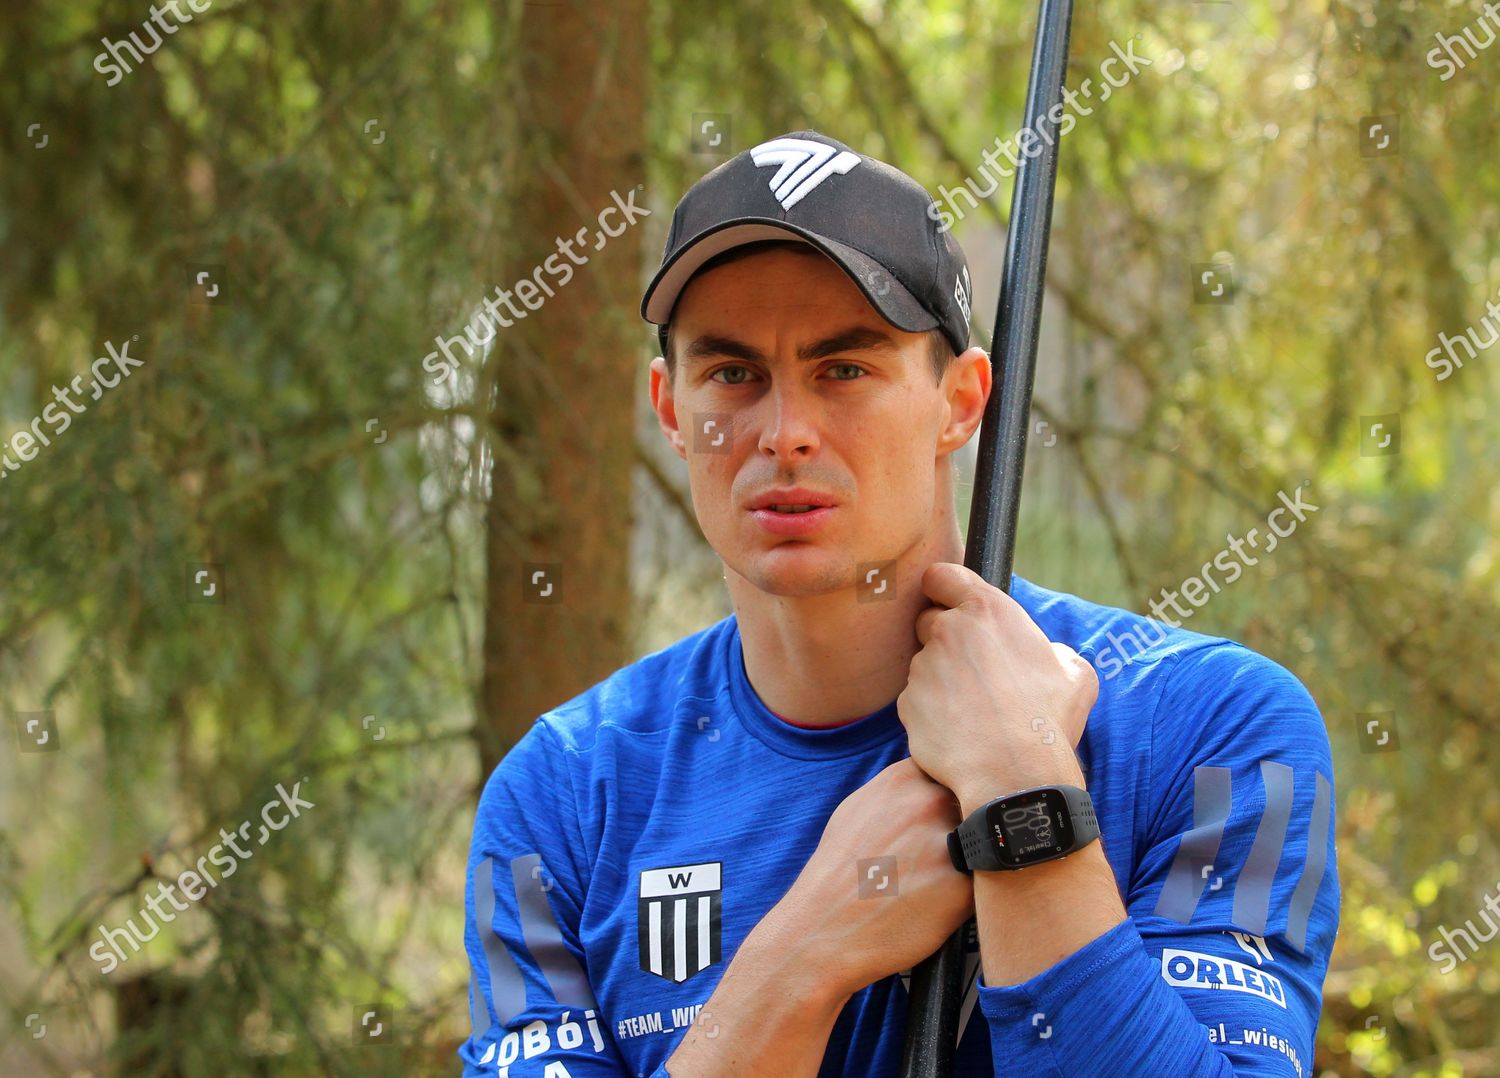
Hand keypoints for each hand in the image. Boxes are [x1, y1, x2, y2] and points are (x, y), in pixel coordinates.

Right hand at [765, 758, 973, 995]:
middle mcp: (928, 802)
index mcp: (903, 778)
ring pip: (984, 839)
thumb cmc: (838, 874)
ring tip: (937, 878)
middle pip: (975, 798)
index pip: (954, 768)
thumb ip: (901, 790)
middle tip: (943, 850)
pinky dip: (970, 891)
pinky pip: (984, 879)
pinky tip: (939, 903)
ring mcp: (947, 842)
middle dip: (967, 821)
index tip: (949, 810)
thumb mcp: (859, 809)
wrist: (822, 932)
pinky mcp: (962, 886)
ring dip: (974, 855)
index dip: (955, 790)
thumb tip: (936, 782)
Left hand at [897, 562, 1096, 811]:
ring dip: (940, 680)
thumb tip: (1047, 656)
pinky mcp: (907, 703)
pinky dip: (930, 713)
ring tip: (974, 711)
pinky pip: (915, 702)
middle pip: (928, 620)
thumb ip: (1054, 652)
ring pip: (923, 665)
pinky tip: (959, 732)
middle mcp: (949, 631)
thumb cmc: (1048, 722)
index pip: (942, 575)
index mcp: (988, 612)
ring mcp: (923, 667)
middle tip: (971, 669)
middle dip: (943, 638)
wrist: (1015, 775)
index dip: (943, 588)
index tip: (950, 602)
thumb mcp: (1076, 675)